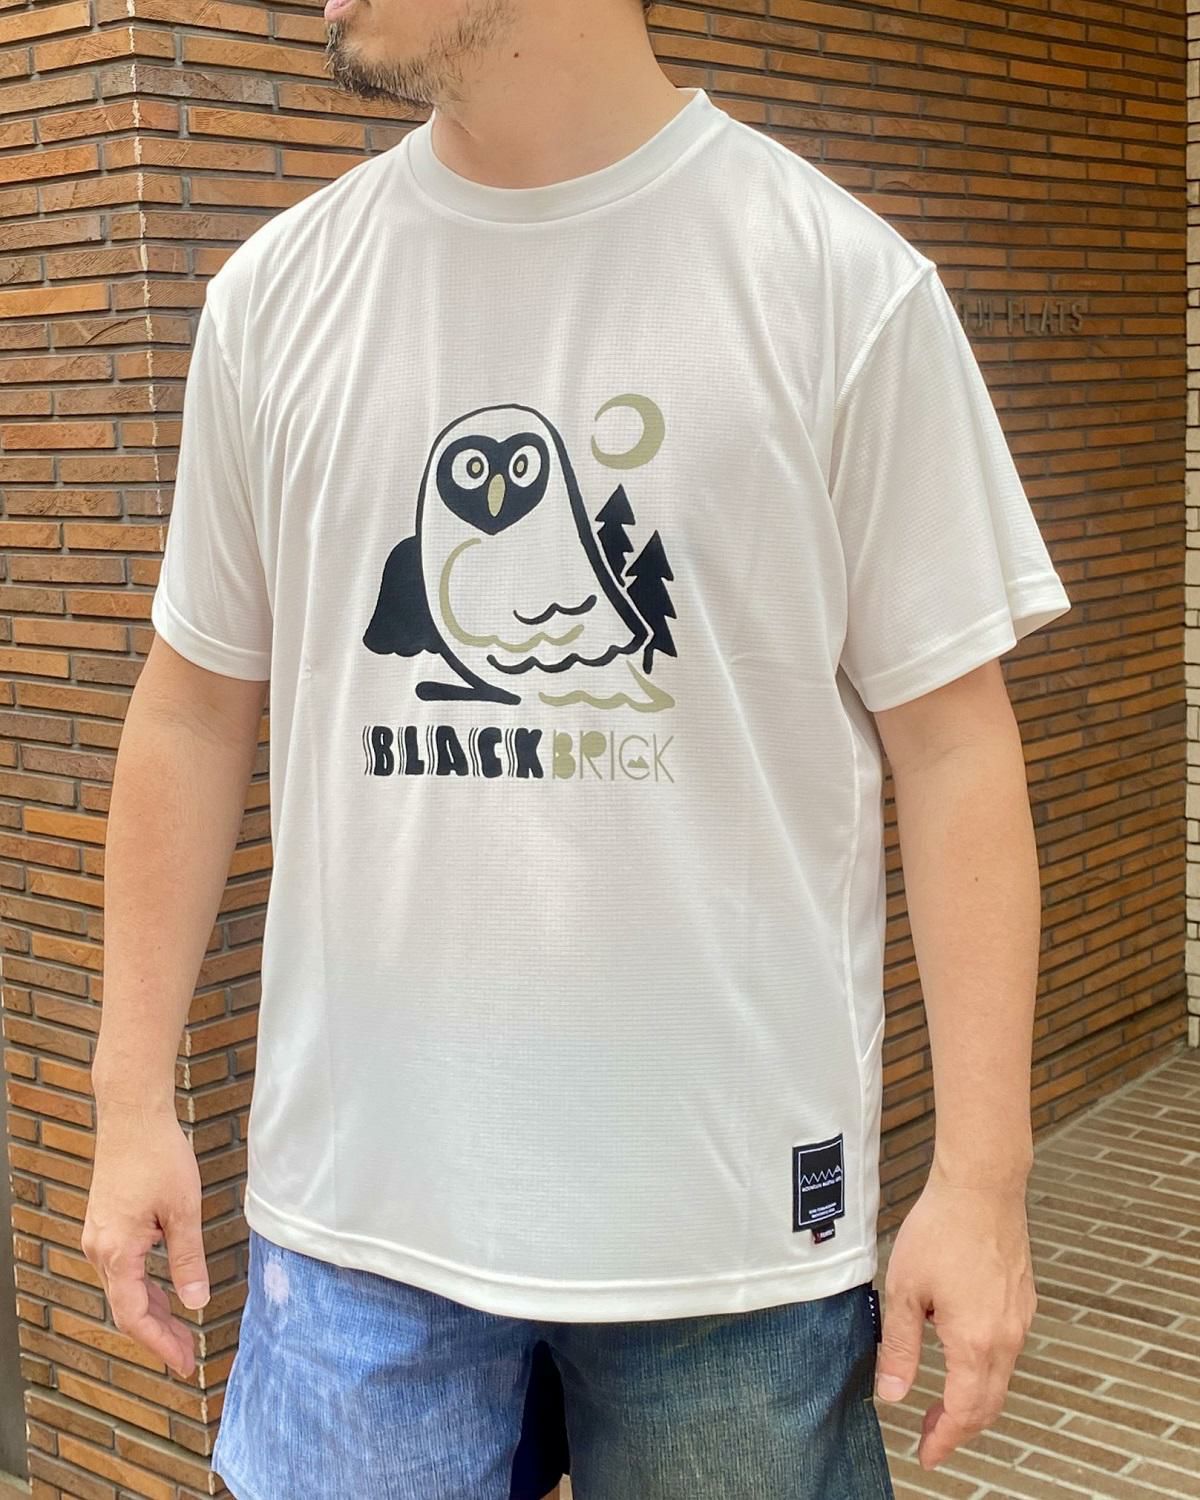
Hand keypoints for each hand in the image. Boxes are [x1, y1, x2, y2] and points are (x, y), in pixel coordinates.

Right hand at [81, 1097, 210, 1380]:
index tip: (184, 1364)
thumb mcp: (183, 1210)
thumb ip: (188, 1259)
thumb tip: (196, 1303)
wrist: (132, 1115)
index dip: (160, 1344)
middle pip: (127, 1307)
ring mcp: (99, 1237)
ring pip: (124, 1289)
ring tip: (182, 1332)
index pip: (135, 1315)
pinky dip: (144, 1286)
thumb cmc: (158, 1156)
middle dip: (159, 1334)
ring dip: (152, 1311)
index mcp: (117, 1251)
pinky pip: (123, 1268)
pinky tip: (167, 1292)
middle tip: (189, 1356)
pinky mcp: (106, 1224)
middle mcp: (100, 1249)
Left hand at [873, 1158, 1037, 1468]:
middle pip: (988, 1404)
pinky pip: (1007, 1350)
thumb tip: (892, 1393)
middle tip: (931, 1434)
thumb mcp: (905, 1290)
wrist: (982, 1186)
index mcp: (976, 1341)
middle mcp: (1007, 1336)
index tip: (927, 1453)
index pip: (965, 1412)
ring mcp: (1020, 1318)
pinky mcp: (1023, 1300)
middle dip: (959, 1427)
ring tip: (942, 1401)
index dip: (944, 1438)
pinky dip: (985, 1369)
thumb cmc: (942, 1228)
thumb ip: (900, 1347)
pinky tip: (960, 1355)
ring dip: (973, 1399)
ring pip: (1000, 1379)